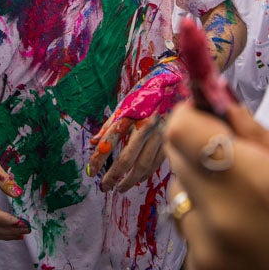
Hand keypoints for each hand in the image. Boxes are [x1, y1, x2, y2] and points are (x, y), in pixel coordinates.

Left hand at [87, 63, 185, 191]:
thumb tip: (93, 142)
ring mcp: (161, 134)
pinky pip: (157, 163)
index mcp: (132, 114)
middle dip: (114, 176)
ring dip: (129, 180)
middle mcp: (146, 125)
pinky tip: (138, 179)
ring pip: (143, 165)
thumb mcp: (125, 103)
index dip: (99, 159)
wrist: (177, 82)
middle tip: (104, 186)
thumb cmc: (147, 92)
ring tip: (119, 188)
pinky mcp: (171, 140)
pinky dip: (146, 174)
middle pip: (127, 159)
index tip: (91, 172)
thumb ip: (109, 124)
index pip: (110, 142)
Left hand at [164, 104, 268, 269]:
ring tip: (246, 217)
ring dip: (203, 197)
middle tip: (231, 164)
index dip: (190, 117)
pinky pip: (190, 242)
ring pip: (181, 201)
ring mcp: (202, 257)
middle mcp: (218, 219)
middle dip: (196, 151)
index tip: (208, 118)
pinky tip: (245, 253)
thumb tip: (224, 107)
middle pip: (175, 160)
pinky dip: (209, 238)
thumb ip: (262, 140)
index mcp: (253, 183)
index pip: (181, 130)